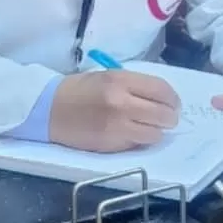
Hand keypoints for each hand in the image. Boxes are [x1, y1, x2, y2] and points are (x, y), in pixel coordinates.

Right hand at [49, 68, 180, 151]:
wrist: (48, 109)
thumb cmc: (79, 89)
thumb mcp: (108, 77)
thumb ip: (134, 85)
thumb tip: (162, 99)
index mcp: (121, 81)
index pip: (163, 90)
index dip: (173, 99)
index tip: (173, 104)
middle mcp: (122, 103)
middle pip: (164, 115)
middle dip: (169, 117)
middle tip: (165, 118)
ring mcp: (117, 126)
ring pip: (156, 134)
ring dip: (155, 132)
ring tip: (147, 127)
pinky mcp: (111, 144)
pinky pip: (138, 144)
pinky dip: (140, 140)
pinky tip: (131, 134)